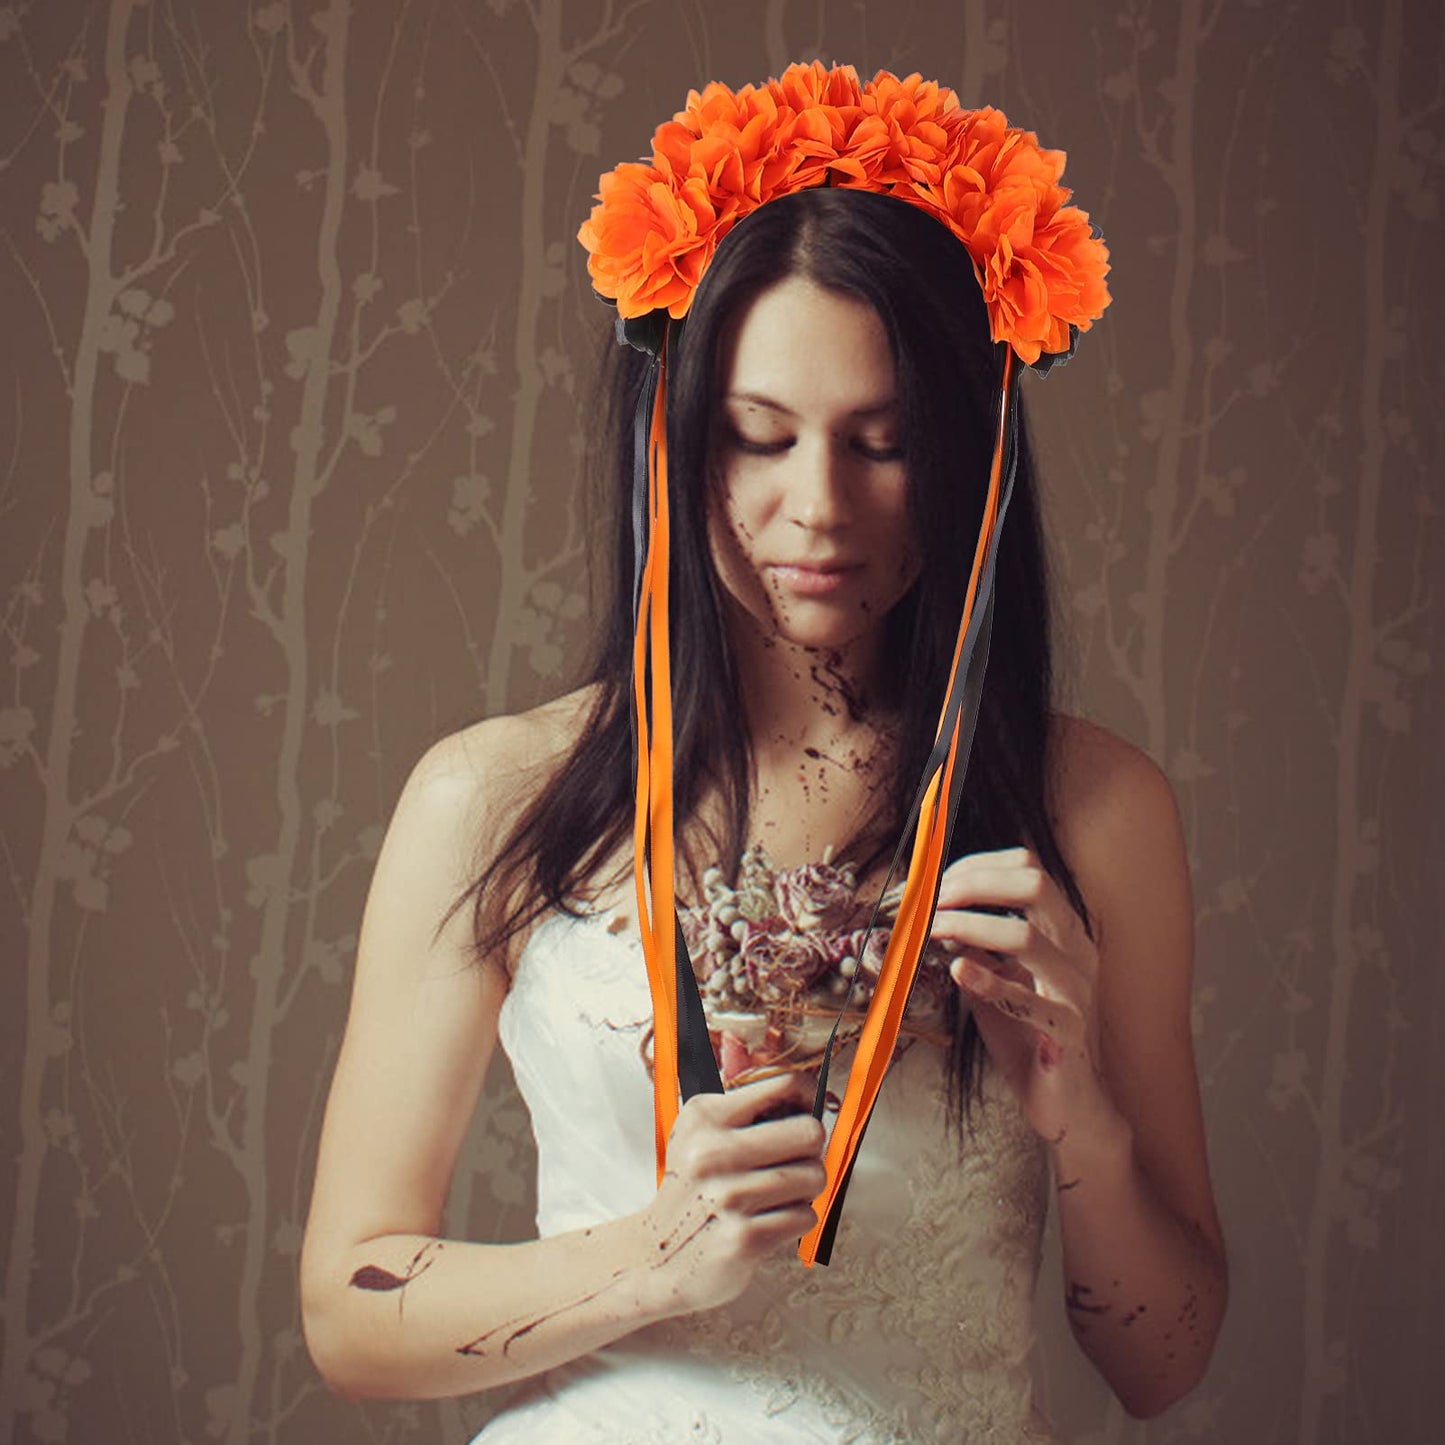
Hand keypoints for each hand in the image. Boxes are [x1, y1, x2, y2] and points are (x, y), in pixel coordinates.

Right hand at [639, 1069, 827, 1318]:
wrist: (656, 1258)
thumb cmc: (692, 1192)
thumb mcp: (700, 1135)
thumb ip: (745, 1111)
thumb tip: (810, 1098)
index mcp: (704, 1117)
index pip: (784, 1085)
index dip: (807, 1098)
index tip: (803, 1112)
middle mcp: (713, 1153)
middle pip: (809, 1132)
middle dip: (810, 1150)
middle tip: (791, 1161)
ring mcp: (729, 1196)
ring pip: (814, 1176)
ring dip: (804, 1189)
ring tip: (776, 1195)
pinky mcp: (744, 1238)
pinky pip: (804, 1216)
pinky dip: (795, 1220)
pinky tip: (768, 1220)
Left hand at [926, 846, 1120, 1145]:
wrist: (1067, 1102)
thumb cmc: (1026, 1035)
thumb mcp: (994, 977)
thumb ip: (972, 943)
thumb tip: (929, 911)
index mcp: (1064, 930)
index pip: (1028, 869)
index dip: (978, 867)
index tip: (938, 882)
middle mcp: (1077, 950)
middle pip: (1035, 885)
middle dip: (975, 885)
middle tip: (934, 902)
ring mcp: (1077, 989)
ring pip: (1028, 937)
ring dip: (971, 927)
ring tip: (935, 931)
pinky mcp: (1068, 1031)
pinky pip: (1030, 1000)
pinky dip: (990, 980)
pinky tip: (958, 970)